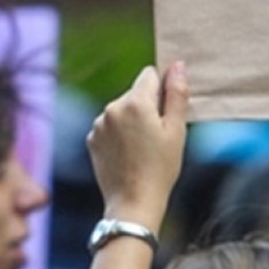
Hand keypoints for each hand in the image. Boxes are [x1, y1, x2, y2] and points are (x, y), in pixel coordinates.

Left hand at [86, 62, 188, 231]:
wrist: (133, 202)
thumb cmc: (160, 169)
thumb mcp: (176, 130)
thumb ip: (177, 95)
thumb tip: (177, 66)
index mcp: (134, 102)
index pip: (149, 75)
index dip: (162, 89)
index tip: (167, 110)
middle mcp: (111, 107)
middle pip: (135, 94)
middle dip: (147, 106)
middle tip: (158, 135)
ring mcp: (98, 123)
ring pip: (121, 110)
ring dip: (132, 120)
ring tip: (143, 148)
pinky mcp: (91, 138)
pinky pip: (109, 126)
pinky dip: (118, 134)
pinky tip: (128, 154)